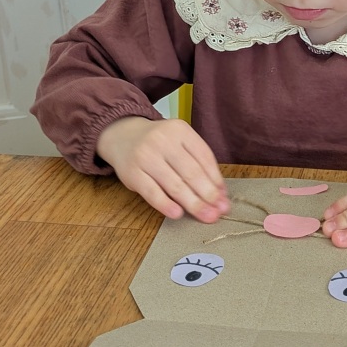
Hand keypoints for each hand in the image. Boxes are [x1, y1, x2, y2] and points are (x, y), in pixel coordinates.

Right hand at [96, 116, 229, 222]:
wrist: (122, 136)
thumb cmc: (158, 144)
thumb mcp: (179, 142)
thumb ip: (198, 162)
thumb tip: (220, 193)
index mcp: (180, 130)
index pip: (204, 157)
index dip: (216, 180)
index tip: (224, 198)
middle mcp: (163, 140)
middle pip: (191, 172)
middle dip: (208, 195)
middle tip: (219, 212)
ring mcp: (146, 156)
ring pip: (174, 184)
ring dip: (193, 204)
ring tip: (206, 216)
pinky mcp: (132, 173)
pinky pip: (152, 192)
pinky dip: (166, 204)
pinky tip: (178, 213)